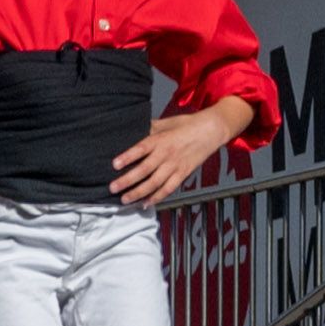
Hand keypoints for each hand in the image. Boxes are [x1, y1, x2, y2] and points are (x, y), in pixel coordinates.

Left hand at [111, 105, 237, 205]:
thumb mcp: (166, 122)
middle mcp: (167, 154)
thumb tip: (133, 130)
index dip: (128, 157)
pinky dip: (157, 197)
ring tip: (125, 199)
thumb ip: (150, 128)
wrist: (211, 130)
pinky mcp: (183, 174)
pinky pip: (169, 188)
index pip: (141, 149)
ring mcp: (175, 165)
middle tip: (113, 188)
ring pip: (155, 183)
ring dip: (139, 192)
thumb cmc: (188, 124)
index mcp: (161, 139)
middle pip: (144, 170)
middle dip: (127, 180)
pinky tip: (146, 203)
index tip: (114, 165)